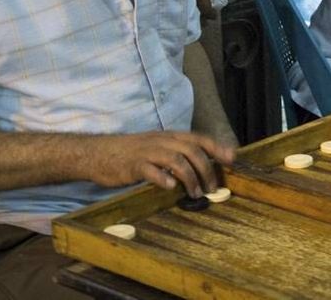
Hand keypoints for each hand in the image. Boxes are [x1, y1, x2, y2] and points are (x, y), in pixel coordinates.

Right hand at [86, 131, 236, 196]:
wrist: (98, 153)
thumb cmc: (130, 153)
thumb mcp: (157, 148)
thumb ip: (176, 154)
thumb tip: (200, 167)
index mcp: (169, 136)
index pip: (199, 138)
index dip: (217, 148)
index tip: (232, 160)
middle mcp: (161, 141)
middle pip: (191, 150)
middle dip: (206, 169)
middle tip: (212, 188)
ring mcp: (147, 152)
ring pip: (175, 159)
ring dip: (190, 177)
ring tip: (195, 193)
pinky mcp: (133, 165)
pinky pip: (151, 170)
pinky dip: (163, 178)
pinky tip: (170, 187)